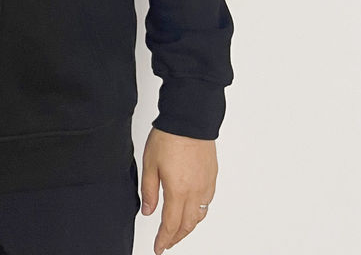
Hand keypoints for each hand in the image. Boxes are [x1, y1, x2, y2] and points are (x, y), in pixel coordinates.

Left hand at [140, 126, 217, 253]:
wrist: (189, 119)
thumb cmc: (169, 137)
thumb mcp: (150, 164)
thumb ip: (149, 191)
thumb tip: (148, 211)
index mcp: (178, 191)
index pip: (171, 225)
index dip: (164, 240)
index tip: (158, 247)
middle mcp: (195, 192)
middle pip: (187, 225)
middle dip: (176, 237)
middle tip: (167, 242)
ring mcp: (206, 184)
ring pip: (199, 216)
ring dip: (188, 227)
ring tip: (178, 230)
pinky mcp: (212, 176)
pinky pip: (207, 202)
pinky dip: (198, 212)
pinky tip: (192, 209)